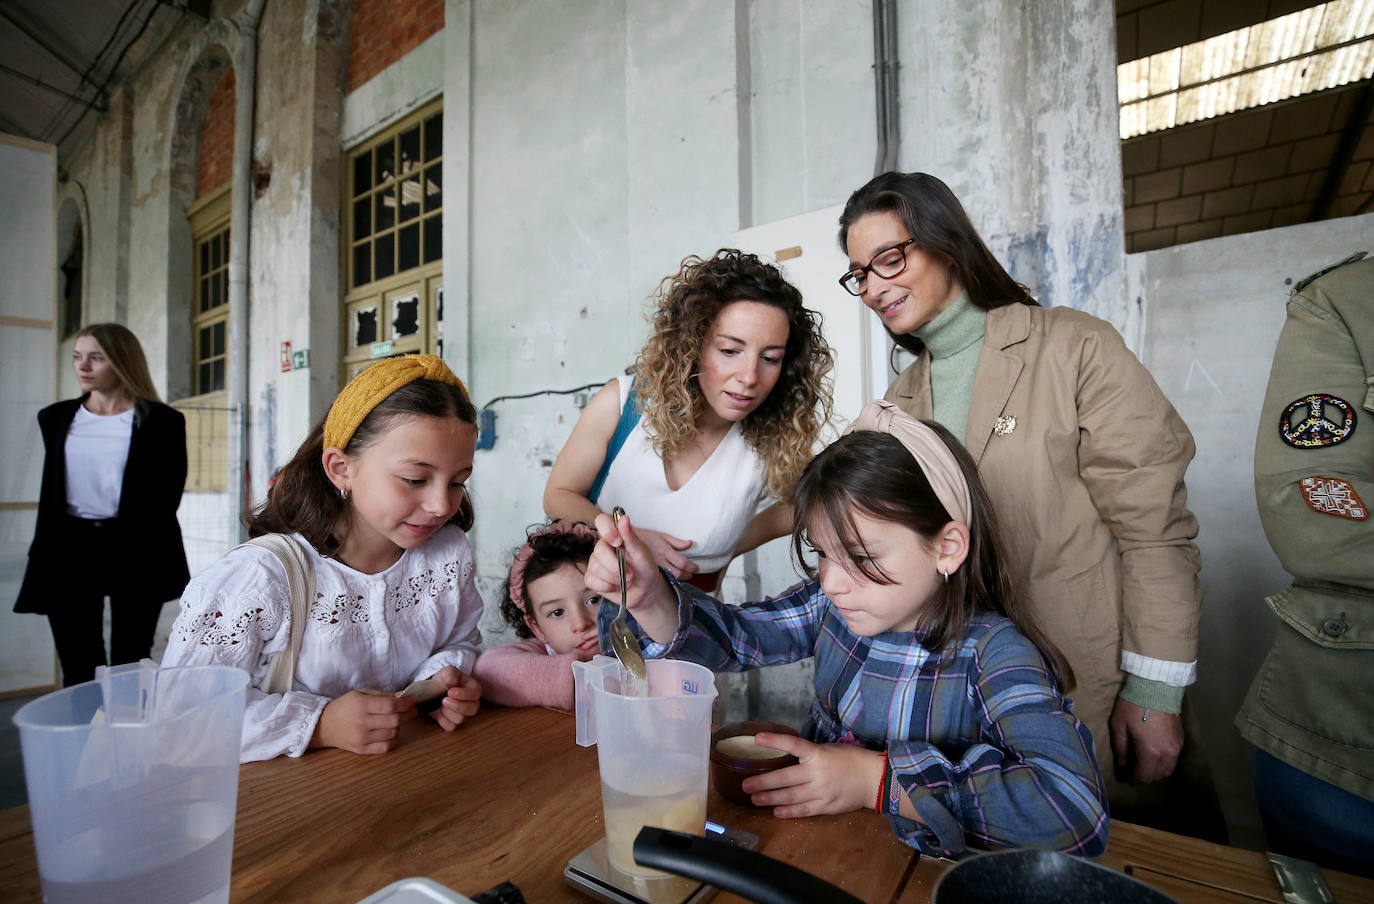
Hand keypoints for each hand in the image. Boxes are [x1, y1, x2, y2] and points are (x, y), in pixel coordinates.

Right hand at [313, 688, 416, 754]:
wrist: (324, 726)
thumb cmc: (345, 706)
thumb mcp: (360, 693)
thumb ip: (382, 695)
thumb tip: (403, 696)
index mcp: (361, 705)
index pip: (390, 706)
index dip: (405, 704)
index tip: (411, 701)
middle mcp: (362, 722)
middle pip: (394, 720)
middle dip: (408, 714)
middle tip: (412, 710)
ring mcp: (362, 738)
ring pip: (392, 733)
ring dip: (399, 726)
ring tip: (396, 720)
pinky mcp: (361, 750)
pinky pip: (385, 747)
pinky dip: (393, 741)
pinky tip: (391, 734)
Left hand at [428, 666, 481, 731]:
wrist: (433, 689)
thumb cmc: (445, 679)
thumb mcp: (447, 672)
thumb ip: (450, 674)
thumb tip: (452, 683)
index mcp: (474, 689)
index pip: (475, 694)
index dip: (463, 694)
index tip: (450, 692)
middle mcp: (472, 703)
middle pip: (472, 710)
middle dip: (457, 706)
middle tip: (444, 700)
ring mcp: (464, 715)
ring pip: (460, 719)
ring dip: (447, 712)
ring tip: (440, 704)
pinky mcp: (453, 723)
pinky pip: (450, 727)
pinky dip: (442, 720)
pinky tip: (439, 712)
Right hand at [587, 511, 673, 612]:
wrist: (644, 590)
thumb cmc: (644, 568)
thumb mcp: (641, 552)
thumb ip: (630, 536)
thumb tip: (623, 517)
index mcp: (615, 535)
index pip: (601, 521)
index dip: (607, 529)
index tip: (618, 542)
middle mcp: (602, 546)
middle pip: (599, 550)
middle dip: (616, 565)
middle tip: (631, 573)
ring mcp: (595, 562)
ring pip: (596, 568)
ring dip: (615, 578)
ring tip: (626, 580)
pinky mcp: (591, 578)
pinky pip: (592, 580)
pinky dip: (607, 586)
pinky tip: (615, 586)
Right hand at [634, 528, 698, 579]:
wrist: (623, 540)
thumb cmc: (642, 536)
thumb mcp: (660, 535)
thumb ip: (676, 542)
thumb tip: (690, 543)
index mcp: (664, 550)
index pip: (683, 562)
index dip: (692, 567)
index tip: (696, 568)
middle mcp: (659, 561)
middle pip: (678, 573)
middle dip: (687, 575)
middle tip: (691, 574)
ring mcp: (652, 568)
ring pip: (670, 578)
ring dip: (679, 579)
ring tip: (683, 577)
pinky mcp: (646, 572)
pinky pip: (660, 580)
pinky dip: (668, 580)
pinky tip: (670, 579)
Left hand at [739, 733, 884, 818]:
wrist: (873, 779)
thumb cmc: (850, 759)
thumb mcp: (829, 749)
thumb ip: (809, 754)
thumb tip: (786, 755)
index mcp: (818, 754)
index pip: (792, 744)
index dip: (774, 741)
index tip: (756, 738)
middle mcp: (817, 772)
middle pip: (784, 778)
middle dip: (762, 782)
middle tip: (745, 785)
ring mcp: (821, 791)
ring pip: (790, 797)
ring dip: (770, 798)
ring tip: (754, 799)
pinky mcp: (826, 806)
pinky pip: (803, 810)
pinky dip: (788, 812)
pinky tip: (776, 811)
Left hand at [1109, 698, 1182, 783]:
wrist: (1156, 687)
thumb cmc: (1134, 705)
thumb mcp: (1119, 726)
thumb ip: (1121, 749)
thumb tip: (1123, 765)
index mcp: (1151, 752)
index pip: (1142, 776)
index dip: (1131, 779)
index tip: (1122, 777)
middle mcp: (1167, 754)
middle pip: (1156, 776)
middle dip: (1142, 777)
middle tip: (1130, 771)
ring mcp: (1177, 747)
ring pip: (1167, 770)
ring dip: (1154, 771)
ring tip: (1141, 764)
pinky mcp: (1181, 740)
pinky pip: (1173, 760)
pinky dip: (1163, 763)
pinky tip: (1152, 756)